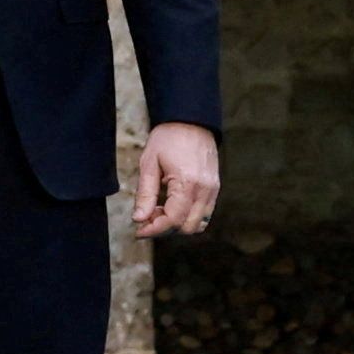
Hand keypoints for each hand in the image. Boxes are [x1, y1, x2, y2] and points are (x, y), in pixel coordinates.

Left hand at [133, 120, 221, 241]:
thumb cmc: (167, 139)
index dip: (154, 230)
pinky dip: (187, 217)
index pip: (174, 219)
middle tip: (146, 219)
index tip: (138, 231)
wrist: (191, 122)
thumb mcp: (149, 164)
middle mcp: (206, 190)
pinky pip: (204, 213)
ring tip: (157, 211)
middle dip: (165, 229)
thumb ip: (145, 194)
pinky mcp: (215, 189)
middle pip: (188, 227)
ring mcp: (213, 190)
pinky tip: (170, 206)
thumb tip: (139, 219)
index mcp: (188, 184)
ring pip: (199, 224)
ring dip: (177, 225)